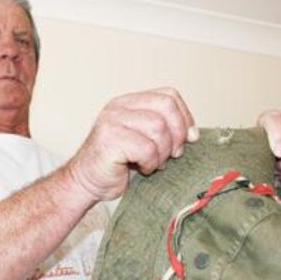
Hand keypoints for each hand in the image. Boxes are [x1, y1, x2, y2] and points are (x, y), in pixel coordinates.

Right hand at [68, 88, 197, 200]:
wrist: (86, 183)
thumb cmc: (117, 165)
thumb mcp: (145, 141)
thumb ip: (165, 131)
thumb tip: (193, 133)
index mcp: (128, 102)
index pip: (169, 96)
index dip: (185, 117)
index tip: (188, 139)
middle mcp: (118, 107)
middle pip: (166, 108)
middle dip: (177, 135)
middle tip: (172, 154)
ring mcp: (112, 122)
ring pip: (158, 128)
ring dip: (162, 152)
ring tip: (152, 163)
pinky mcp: (109, 140)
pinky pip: (146, 149)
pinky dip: (150, 163)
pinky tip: (141, 168)